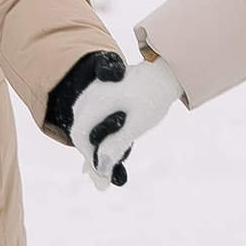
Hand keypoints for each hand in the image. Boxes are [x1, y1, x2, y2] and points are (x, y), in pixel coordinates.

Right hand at [69, 57, 184, 190]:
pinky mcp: (99, 92)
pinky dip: (97, 131)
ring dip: (93, 141)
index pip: (80, 133)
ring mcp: (94, 90)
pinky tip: (107, 144)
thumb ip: (117, 145)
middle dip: (90, 151)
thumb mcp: (138, 125)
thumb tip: (100, 167)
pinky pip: (91, 115)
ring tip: (106, 161)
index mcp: (98, 100)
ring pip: (84, 122)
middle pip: (80, 128)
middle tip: (103, 172)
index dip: (88, 155)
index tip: (100, 171)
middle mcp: (91, 93)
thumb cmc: (154, 97)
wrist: (165, 73)